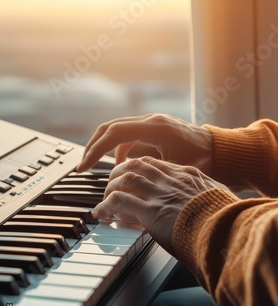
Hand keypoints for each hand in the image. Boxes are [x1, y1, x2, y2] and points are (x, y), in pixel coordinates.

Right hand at [77, 113, 212, 174]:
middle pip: (110, 128)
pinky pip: (130, 138)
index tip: (84, 167)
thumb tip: (124, 184)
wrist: (222, 150)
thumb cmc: (205, 160)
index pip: (114, 134)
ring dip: (106, 150)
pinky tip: (123, 169)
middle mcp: (151, 121)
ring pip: (118, 132)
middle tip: (83, 167)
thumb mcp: (176, 169)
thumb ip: (150, 172)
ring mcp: (152, 124)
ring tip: (100, 172)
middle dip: (94, 147)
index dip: (95, 150)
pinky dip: (121, 152)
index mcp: (155, 128)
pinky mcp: (154, 131)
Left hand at [93, 157, 229, 254]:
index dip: (141, 169)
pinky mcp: (150, 210)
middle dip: (120, 171)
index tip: (134, 175)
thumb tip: (212, 204)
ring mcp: (159, 193)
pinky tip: (100, 214)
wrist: (227, 230)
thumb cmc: (227, 220)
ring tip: (104, 198)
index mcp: (189, 175)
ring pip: (125, 178)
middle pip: (137, 164)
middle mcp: (171, 180)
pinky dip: (105, 206)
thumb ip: (209, 198)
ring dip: (111, 187)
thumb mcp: (221, 200)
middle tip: (112, 182)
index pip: (157, 164)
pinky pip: (119, 201)